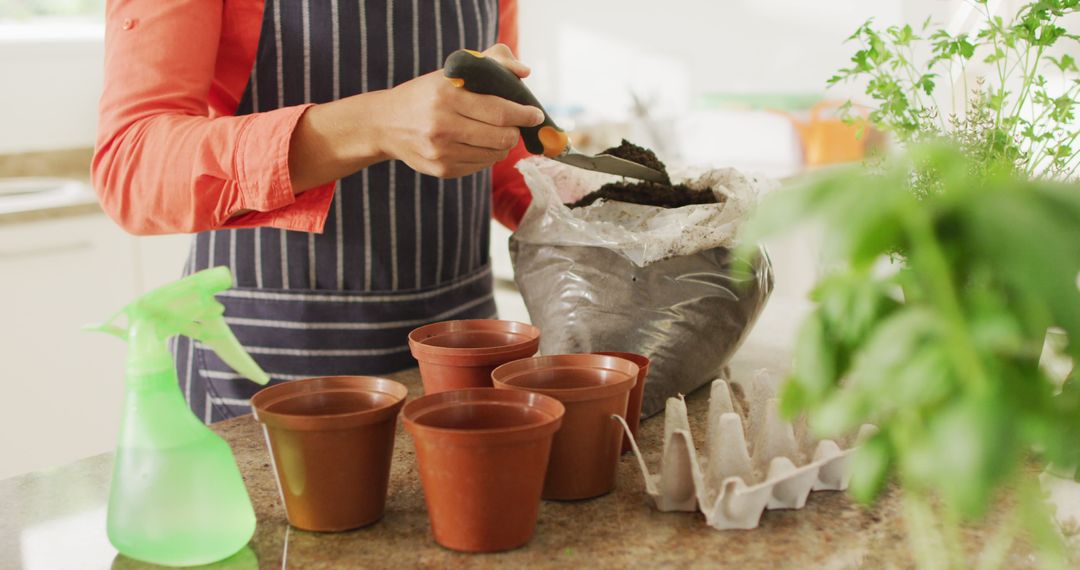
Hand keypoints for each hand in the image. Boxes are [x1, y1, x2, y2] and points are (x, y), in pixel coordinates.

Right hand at [374, 43, 543, 177]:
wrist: (385, 124)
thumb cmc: (425, 94)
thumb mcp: (451, 72)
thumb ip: (491, 62)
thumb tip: (524, 72)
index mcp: (447, 95)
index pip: (499, 110)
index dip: (524, 114)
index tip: (535, 114)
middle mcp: (442, 125)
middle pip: (501, 137)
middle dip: (516, 131)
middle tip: (517, 125)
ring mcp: (441, 151)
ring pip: (494, 154)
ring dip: (503, 145)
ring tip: (498, 134)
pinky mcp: (442, 170)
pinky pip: (481, 166)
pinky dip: (488, 156)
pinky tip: (480, 144)